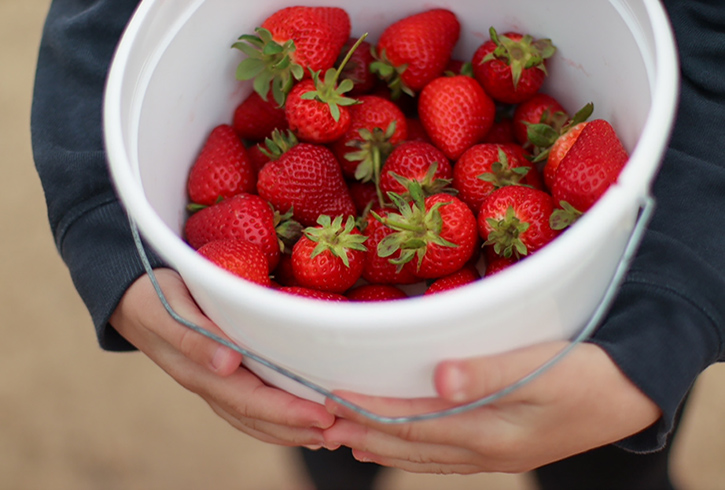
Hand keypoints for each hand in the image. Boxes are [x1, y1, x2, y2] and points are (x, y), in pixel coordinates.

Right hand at [110, 268, 334, 446]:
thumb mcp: (167, 308)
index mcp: (200, 372)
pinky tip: (302, 421)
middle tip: (341, 433)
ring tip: (330, 437)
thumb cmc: (152, 296)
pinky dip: (279, 419)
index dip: (287, 412)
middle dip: (299, 429)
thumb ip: (192, 336)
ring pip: (257, 419)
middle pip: (259, 418)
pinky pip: (252, 406)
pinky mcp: (221, 377)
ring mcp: (216, 385)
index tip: (324, 417)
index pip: (250, 401)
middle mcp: (211, 385)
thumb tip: (227, 364)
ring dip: (292, 431)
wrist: (130, 298)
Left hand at [322, 341, 660, 473]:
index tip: (333, 397)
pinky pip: (445, 455)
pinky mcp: (503, 448)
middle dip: (365, 432)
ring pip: (425, 455)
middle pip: (411, 444)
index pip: (413, 423)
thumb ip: (490, 374)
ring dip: (384, 445)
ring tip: (349, 438)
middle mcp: (485, 450)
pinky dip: (415, 450)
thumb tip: (439, 378)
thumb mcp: (544, 369)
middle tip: (323, 423)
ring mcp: (494, 454)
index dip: (371, 410)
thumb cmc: (589, 374)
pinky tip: (402, 444)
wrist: (631, 395)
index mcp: (490, 430)